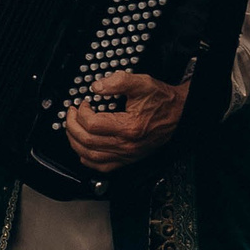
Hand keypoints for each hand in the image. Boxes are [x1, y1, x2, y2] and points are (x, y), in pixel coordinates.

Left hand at [65, 72, 188, 172]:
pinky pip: (102, 167)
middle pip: (87, 142)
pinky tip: (83, 150)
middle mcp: (127, 145)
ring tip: (72, 129)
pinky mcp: (128, 159)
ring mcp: (127, 155)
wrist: (178, 114)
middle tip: (70, 114)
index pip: (92, 124)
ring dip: (75, 143)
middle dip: (72, 126)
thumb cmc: (161, 101)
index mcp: (129, 127)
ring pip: (91, 157)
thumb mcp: (142, 83)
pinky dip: (88, 159)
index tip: (82, 103)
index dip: (81, 112)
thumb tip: (96, 87)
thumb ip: (118, 81)